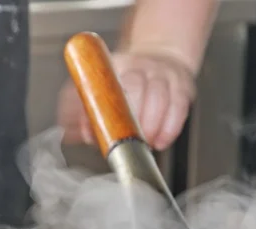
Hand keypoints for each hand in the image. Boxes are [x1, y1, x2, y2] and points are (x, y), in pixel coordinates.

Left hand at [57, 51, 195, 150]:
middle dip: (131, 119)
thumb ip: (83, 107)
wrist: (163, 57)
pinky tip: (161, 142)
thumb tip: (73, 133)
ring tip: (145, 144)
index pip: (105, 84)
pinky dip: (169, 129)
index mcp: (116, 65)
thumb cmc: (132, 80)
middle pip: (136, 88)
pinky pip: (178, 108)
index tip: (95, 130)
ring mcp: (163, 75)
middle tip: (126, 140)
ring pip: (159, 98)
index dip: (99, 109)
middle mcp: (140, 66)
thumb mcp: (104, 84)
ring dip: (151, 126)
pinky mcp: (182, 87)